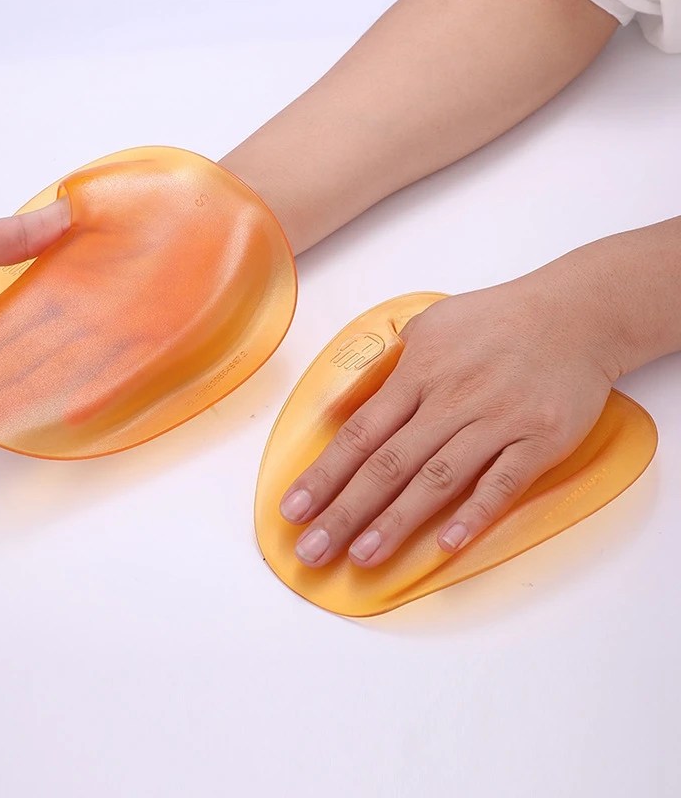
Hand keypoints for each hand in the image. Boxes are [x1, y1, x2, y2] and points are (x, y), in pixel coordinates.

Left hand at [280, 270, 619, 565]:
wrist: (575, 312)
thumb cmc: (493, 322)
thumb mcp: (426, 329)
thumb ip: (379, 371)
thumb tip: (334, 407)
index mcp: (417, 374)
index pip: (359, 434)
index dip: (323, 475)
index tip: (293, 509)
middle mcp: (451, 400)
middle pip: (388, 464)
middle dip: (345, 511)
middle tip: (312, 550)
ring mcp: (496, 421)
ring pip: (438, 478)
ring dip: (397, 521)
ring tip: (362, 556)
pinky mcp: (539, 439)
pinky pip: (503, 482)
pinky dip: (475, 513)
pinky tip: (446, 544)